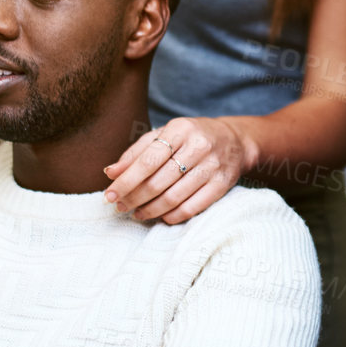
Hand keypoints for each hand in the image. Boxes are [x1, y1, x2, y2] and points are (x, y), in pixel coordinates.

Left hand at [104, 116, 255, 224]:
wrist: (235, 140)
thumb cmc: (191, 138)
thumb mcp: (164, 135)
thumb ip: (137, 153)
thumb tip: (111, 173)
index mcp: (180, 130)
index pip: (147, 160)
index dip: (126, 181)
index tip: (110, 195)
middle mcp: (198, 146)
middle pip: (158, 181)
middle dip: (134, 198)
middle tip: (120, 206)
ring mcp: (212, 166)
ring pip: (173, 197)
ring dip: (150, 210)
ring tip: (136, 213)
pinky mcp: (222, 184)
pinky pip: (192, 207)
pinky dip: (172, 216)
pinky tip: (160, 216)